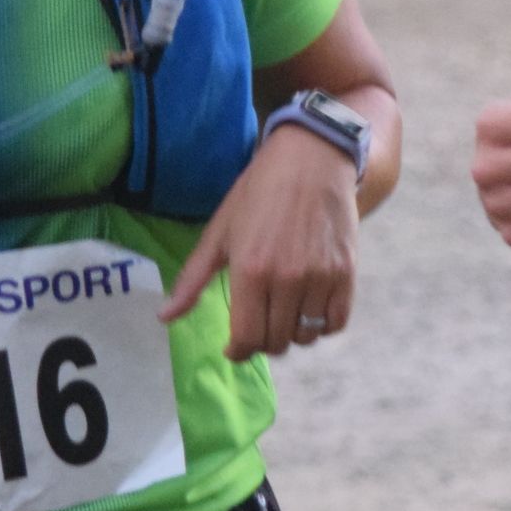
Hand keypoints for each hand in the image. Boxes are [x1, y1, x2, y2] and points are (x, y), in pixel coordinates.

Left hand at [161, 118, 358, 360]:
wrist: (311, 160)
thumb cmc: (258, 193)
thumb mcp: (219, 232)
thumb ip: (192, 279)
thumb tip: (164, 318)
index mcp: (251, 271)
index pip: (246, 338)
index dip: (238, 350)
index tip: (234, 346)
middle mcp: (287, 280)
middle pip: (275, 342)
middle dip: (262, 341)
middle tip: (258, 322)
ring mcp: (320, 278)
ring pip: (306, 336)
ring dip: (292, 332)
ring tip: (283, 311)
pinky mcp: (346, 273)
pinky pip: (335, 323)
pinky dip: (322, 324)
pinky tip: (309, 307)